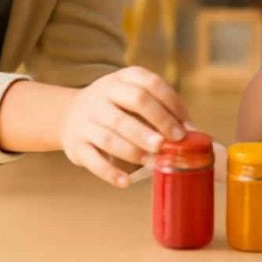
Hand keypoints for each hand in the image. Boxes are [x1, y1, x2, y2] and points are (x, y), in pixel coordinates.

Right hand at [59, 66, 189, 187]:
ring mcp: (87, 119)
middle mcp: (103, 94)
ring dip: (135, 149)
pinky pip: (93, 159)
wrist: (68, 115)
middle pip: (134, 101)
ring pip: (111, 134)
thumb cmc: (115, 108)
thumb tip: (193, 134)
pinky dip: (110, 172)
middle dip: (156, 121)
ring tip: (154, 162)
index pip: (151, 84)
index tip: (185, 127)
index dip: (171, 104)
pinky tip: (126, 181)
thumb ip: (162, 112)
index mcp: (122, 79)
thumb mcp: (132, 98)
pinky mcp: (76, 144)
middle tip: (170, 141)